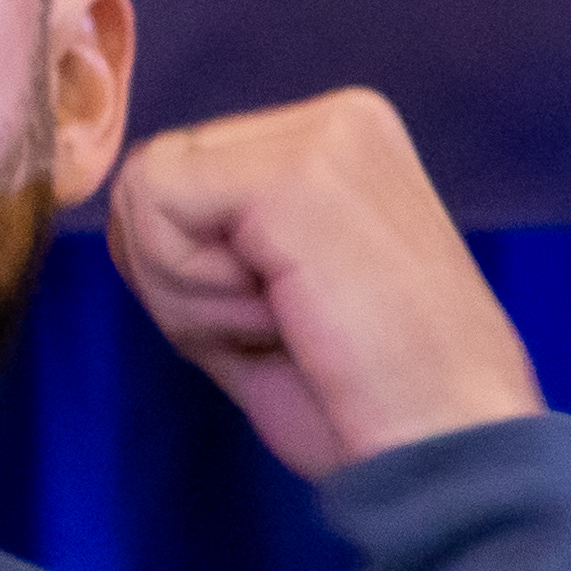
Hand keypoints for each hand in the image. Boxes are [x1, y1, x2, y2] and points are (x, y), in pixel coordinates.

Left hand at [106, 87, 541, 480]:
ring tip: (291, 322)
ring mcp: (322, 135)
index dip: (186, 273)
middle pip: (149, 180)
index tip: (285, 320)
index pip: (176, 180)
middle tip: (285, 326)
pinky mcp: (299, 168)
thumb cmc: (362, 403)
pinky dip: (194, 291)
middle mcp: (335, 121)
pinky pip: (156, 211)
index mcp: (336, 146)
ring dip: (191, 293)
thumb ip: (200, 248)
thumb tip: (123, 214)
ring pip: (144, 194)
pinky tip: (282, 315)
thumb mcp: (261, 304)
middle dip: (182, 280)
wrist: (447, 449)